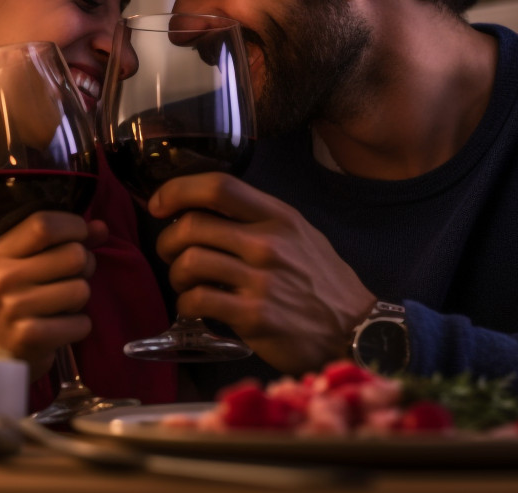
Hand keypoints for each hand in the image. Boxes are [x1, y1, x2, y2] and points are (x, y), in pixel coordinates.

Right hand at [0, 212, 106, 379]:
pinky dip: (79, 326)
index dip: (74, 227)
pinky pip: (81, 322)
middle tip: (70, 279)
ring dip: (80, 300)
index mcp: (1, 252)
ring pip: (81, 289)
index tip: (79, 238)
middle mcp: (3, 276)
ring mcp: (14, 307)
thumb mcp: (37, 263)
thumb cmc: (25, 299)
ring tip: (61, 306)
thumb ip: (69, 240)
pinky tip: (59, 328)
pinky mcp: (29, 336)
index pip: (44, 224)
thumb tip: (101, 228)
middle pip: (74, 254)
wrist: (3, 352)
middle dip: (85, 266)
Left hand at [148, 173, 375, 374]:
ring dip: (175, 274)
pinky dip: (185, 304)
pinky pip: (197, 301)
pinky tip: (195, 307)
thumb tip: (204, 207)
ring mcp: (261, 281)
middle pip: (192, 225)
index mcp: (278, 217)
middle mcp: (268, 244)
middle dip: (168, 240)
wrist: (357, 331)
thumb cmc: (322, 282)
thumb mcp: (300, 234)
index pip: (218, 186)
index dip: (178, 190)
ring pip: (189, 263)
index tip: (160, 203)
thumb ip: (258, 218)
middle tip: (171, 253)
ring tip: (184, 283)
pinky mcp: (254, 316)